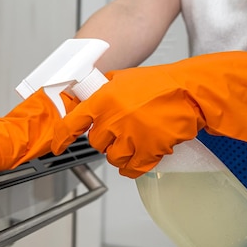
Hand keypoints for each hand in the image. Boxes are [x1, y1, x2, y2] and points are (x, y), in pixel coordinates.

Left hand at [52, 52, 246, 177]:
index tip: (57, 146)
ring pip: (112, 157)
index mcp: (103, 101)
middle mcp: (113, 120)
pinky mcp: (148, 151)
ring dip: (119, 153)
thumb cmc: (159, 84)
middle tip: (119, 130)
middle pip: (96, 143)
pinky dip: (132, 166)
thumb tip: (86, 97)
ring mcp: (130, 137)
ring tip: (132, 140)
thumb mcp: (123, 78)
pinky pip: (131, 168)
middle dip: (105, 139)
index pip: (72, 124)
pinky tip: (137, 159)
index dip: (62, 138)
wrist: (189, 92)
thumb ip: (102, 90)